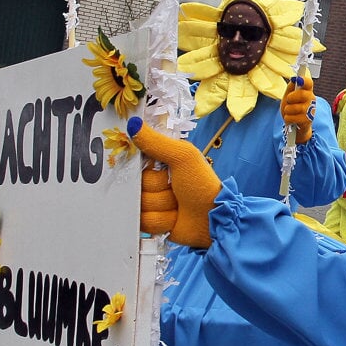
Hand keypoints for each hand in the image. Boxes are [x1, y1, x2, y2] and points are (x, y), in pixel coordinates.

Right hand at [128, 118, 219, 248]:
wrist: (212, 218)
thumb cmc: (202, 184)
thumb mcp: (183, 157)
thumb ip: (157, 141)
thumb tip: (133, 124)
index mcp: (158, 161)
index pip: (134, 159)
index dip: (139, 164)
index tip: (150, 165)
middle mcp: (152, 180)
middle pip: (135, 184)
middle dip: (156, 187)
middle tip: (174, 186)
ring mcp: (151, 202)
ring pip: (139, 204)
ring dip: (162, 205)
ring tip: (178, 204)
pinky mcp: (150, 221)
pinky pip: (143, 221)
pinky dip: (161, 220)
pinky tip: (174, 218)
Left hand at [282, 74, 315, 143]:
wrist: (294, 126)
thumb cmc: (292, 109)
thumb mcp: (288, 96)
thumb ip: (291, 87)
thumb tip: (294, 79)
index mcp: (307, 91)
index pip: (309, 83)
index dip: (304, 80)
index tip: (299, 79)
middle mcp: (311, 99)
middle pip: (302, 94)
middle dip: (291, 98)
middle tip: (289, 101)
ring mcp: (310, 110)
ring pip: (295, 107)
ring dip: (288, 110)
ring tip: (289, 112)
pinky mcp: (307, 120)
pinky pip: (292, 117)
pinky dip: (288, 118)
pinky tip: (291, 119)